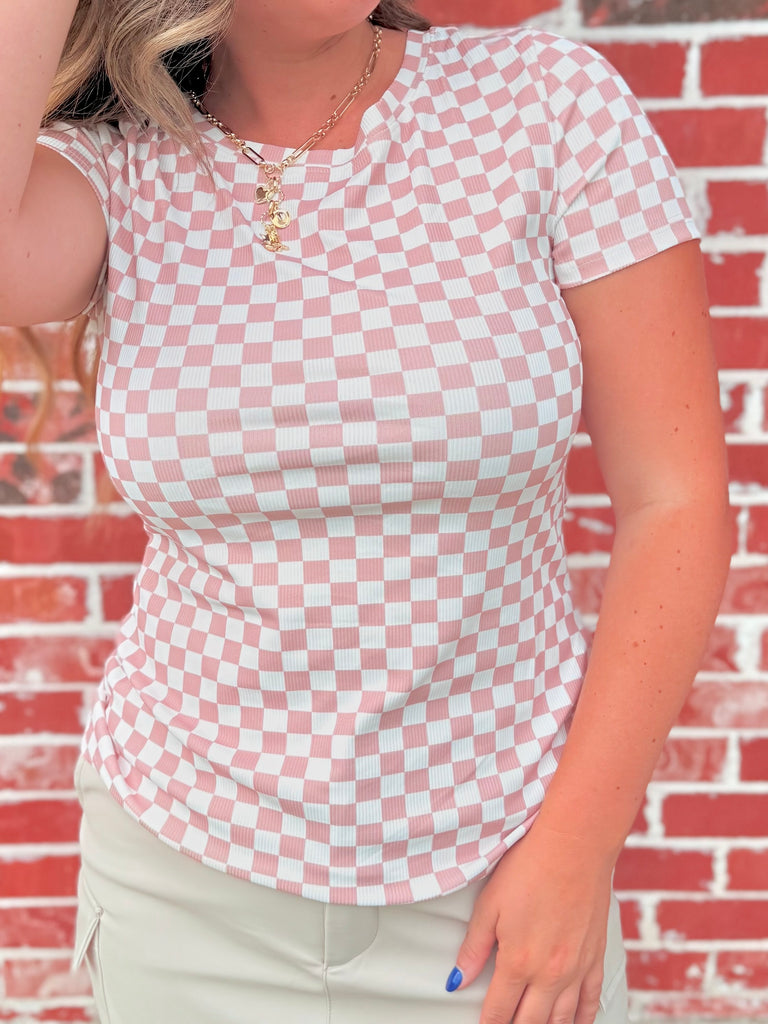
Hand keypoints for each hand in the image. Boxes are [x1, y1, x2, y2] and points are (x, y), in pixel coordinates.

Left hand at [448, 823, 616, 1023]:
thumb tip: (456, 980)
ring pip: (562, 1020)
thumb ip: (474, 947)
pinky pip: (591, 1002)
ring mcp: (577, 969)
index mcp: (518, 962)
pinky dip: (582, 1019)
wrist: (575, 845)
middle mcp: (550, 974)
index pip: (498, 1012)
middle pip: (530, 1023)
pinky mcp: (596, 957)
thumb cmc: (530, 866)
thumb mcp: (490, 904)